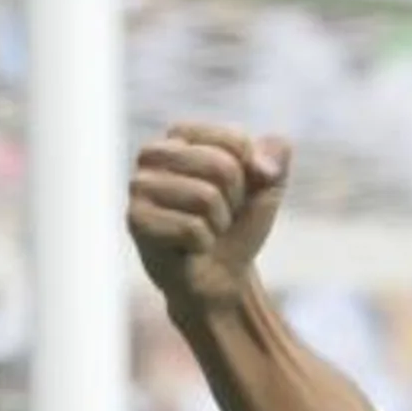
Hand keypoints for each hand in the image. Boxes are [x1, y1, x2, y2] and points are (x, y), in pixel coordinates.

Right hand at [127, 123, 290, 312]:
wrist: (221, 274)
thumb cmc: (238, 223)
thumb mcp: (268, 185)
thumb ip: (276, 157)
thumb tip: (263, 168)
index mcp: (183, 136)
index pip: (236, 141)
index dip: (251, 174)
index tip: (239, 191)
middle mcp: (154, 154)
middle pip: (222, 167)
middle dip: (235, 199)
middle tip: (220, 214)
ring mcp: (139, 185)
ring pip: (206, 197)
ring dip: (218, 222)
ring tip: (205, 229)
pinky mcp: (135, 219)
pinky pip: (191, 228)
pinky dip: (202, 243)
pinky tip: (189, 247)